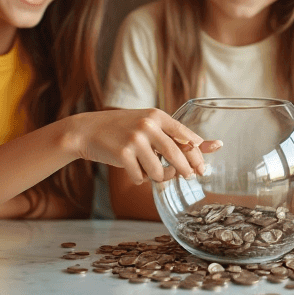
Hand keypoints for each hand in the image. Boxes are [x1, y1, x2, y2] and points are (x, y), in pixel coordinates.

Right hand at [65, 109, 220, 184]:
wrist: (88, 130)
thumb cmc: (122, 129)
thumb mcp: (147, 124)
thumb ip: (172, 134)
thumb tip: (205, 145)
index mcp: (157, 116)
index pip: (186, 136)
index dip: (199, 154)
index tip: (204, 167)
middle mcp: (148, 125)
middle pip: (177, 156)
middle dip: (186, 170)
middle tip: (189, 176)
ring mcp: (135, 139)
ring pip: (159, 172)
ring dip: (157, 177)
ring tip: (148, 169)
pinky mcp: (123, 154)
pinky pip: (141, 178)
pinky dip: (138, 178)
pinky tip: (131, 168)